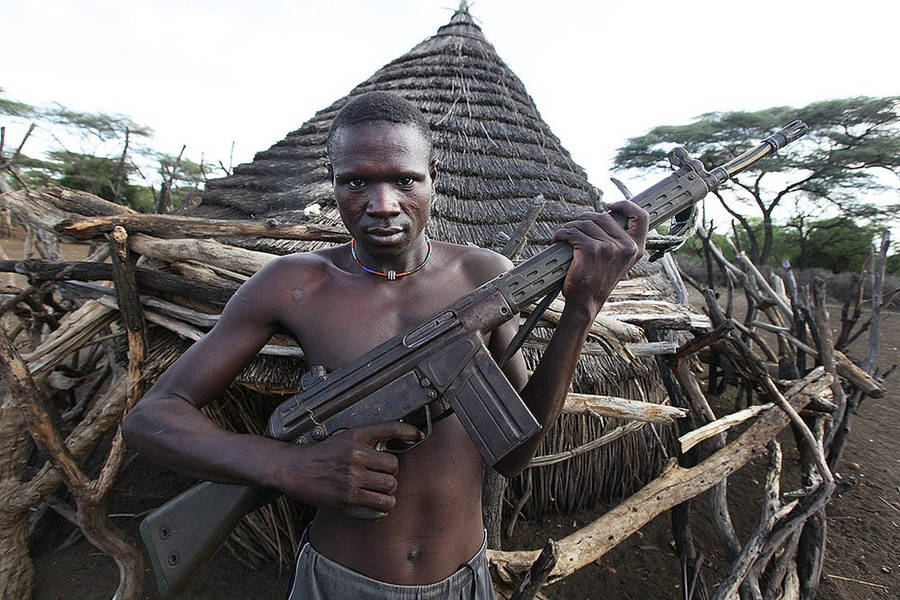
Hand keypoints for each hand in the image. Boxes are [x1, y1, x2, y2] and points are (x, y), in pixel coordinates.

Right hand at [272, 421, 422, 513]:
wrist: (295, 469)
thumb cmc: (321, 455)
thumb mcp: (342, 438)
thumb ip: (365, 441)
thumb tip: (391, 445)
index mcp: (355, 436)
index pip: (388, 428)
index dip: (407, 431)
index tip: (418, 435)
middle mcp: (356, 454)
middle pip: (394, 465)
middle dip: (391, 472)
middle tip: (381, 474)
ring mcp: (353, 476)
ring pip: (390, 485)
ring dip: (389, 489)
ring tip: (381, 489)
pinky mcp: (349, 496)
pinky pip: (381, 503)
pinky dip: (385, 504)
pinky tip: (379, 501)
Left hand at [552, 201, 648, 313]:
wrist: (586, 303)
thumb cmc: (598, 281)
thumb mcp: (617, 261)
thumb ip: (618, 241)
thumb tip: (605, 216)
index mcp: (636, 248)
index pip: (641, 216)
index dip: (625, 205)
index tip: (610, 204)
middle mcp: (625, 247)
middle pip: (602, 216)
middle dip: (585, 219)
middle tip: (576, 228)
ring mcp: (608, 247)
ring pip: (584, 223)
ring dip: (571, 228)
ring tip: (566, 236)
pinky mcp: (590, 250)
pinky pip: (571, 232)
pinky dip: (561, 234)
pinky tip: (558, 240)